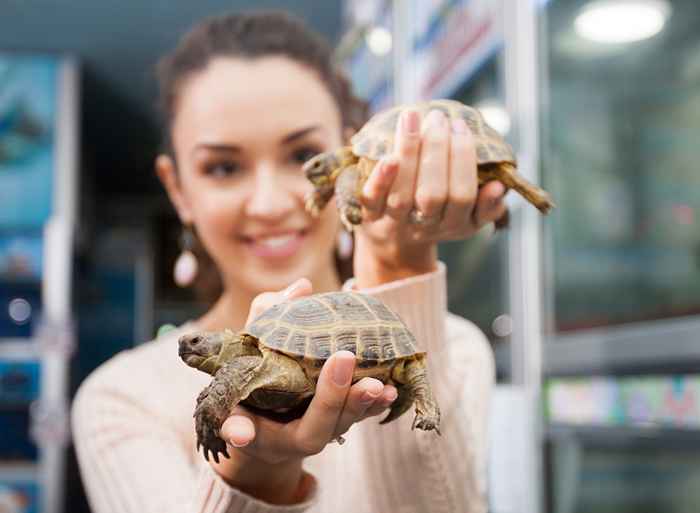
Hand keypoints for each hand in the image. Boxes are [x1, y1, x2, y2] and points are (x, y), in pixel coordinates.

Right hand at [210, 279, 397, 502]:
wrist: (275, 399)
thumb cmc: (254, 368)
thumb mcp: (250, 340)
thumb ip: (267, 315)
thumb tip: (302, 287)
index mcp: (247, 422)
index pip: (240, 429)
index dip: (239, 429)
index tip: (241, 431)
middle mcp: (283, 437)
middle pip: (311, 431)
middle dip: (331, 399)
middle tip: (344, 360)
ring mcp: (315, 433)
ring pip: (340, 425)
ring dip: (361, 403)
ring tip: (381, 384)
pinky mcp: (338, 424)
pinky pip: (357, 418)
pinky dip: (374, 405)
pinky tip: (393, 389)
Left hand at [353, 109, 506, 286]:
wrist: (393, 241)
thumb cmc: (437, 213)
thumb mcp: (468, 216)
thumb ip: (486, 204)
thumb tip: (498, 185)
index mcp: (456, 224)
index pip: (463, 195)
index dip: (463, 161)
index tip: (460, 126)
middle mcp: (426, 226)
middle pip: (433, 195)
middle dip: (437, 151)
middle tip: (438, 117)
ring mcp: (395, 222)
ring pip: (402, 195)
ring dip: (408, 153)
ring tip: (412, 116)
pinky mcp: (369, 216)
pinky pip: (371, 200)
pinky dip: (380, 179)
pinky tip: (387, 155)